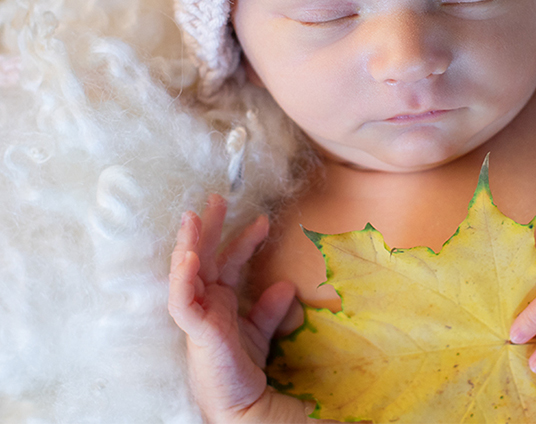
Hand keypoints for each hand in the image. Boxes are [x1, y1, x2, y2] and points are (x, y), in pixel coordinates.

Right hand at [168, 194, 319, 423]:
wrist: (245, 405)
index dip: (243, 239)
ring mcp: (197, 315)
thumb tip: (286, 285)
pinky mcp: (195, 330)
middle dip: (209, 227)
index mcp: (219, 300)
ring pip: (186, 273)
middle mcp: (205, 303)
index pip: (228, 261)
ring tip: (193, 217)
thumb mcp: (261, 331)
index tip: (264, 220)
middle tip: (217, 198)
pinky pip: (183, 301)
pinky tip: (189, 258)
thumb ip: (271, 308)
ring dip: (189, 244)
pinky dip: (183, 278)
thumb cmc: (245, 369)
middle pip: (203, 257)